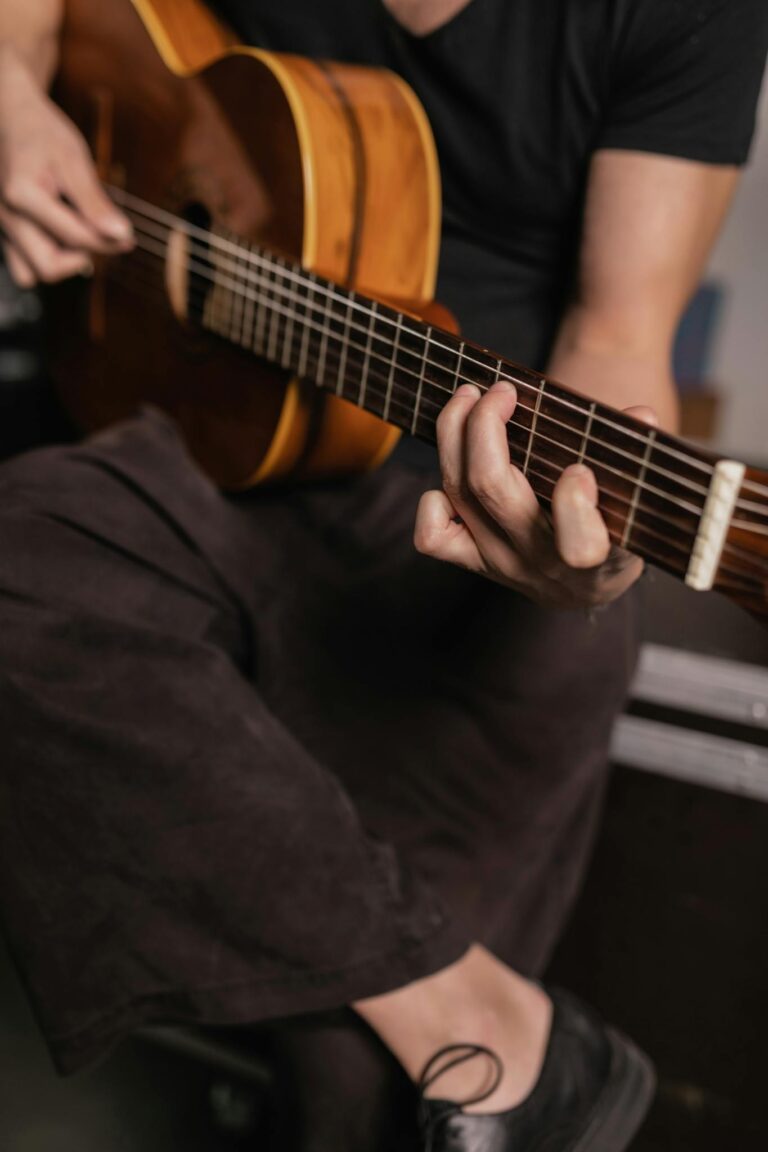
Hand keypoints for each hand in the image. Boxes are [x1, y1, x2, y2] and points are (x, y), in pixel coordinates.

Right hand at [0, 44, 132, 286]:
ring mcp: (0, 226)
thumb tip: (122, 235)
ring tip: (76, 234)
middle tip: (99, 235)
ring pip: (33, 273)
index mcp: (23, 194)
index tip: (128, 237)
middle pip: (50, 267)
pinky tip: (60, 237)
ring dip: (61, 264)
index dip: (108, 242)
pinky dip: (45, 260)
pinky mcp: (2, 232)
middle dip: (81, 258)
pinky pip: (23, 267)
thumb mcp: (74, 160)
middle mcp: (5, 215)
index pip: (75, 237)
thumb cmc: (43, 134)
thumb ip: (95, 202)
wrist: (10, 119)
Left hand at [414, 379, 655, 609]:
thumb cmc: (615, 523)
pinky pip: (433, 536)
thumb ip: (637, 457)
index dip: (576, 505)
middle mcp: (540, 564)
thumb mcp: (638, 500)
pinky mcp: (472, 562)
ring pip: (458, 494)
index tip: (581, 469)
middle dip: (487, 425)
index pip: (581, 545)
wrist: (586, 582)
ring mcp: (501, 564)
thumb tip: (641, 417)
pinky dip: (434, 498)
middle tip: (502, 390)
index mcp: (597, 558)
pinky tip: (455, 467)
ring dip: (456, 433)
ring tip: (471, 396)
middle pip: (492, 489)